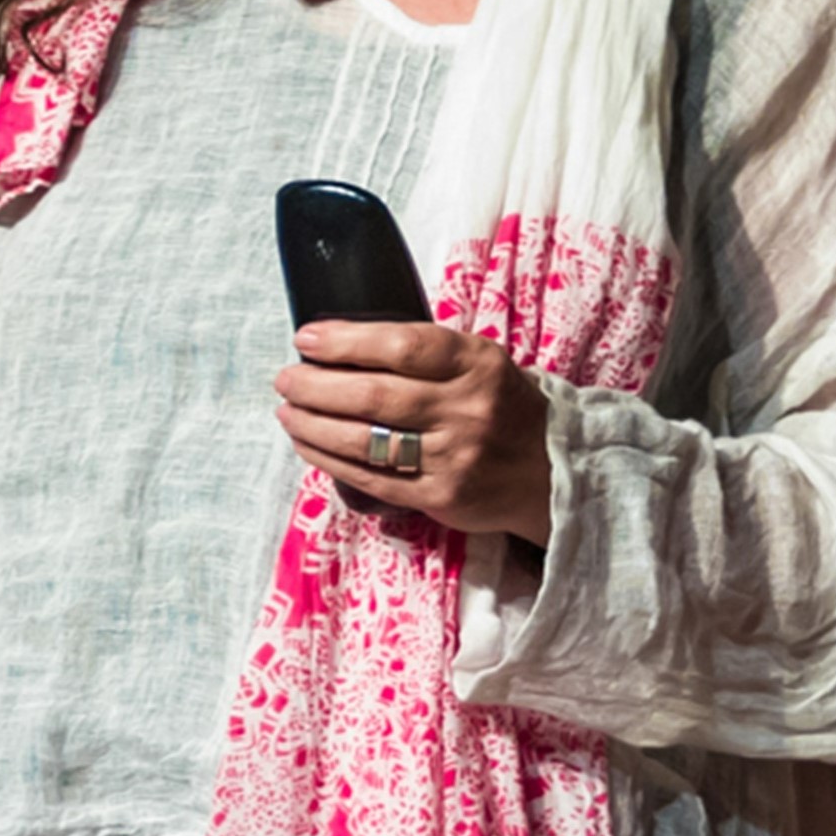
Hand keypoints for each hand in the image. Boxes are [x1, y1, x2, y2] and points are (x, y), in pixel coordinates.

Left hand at [276, 317, 550, 545]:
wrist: (551, 470)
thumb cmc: (498, 406)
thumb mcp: (479, 363)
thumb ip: (425, 352)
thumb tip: (341, 341)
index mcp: (477, 364)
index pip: (402, 346)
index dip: (345, 341)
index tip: (306, 339)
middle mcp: (466, 409)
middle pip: (373, 395)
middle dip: (315, 386)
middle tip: (284, 379)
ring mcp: (453, 456)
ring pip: (364, 440)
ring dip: (312, 424)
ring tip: (287, 411)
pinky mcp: (438, 496)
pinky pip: (369, 477)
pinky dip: (328, 458)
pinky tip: (307, 443)